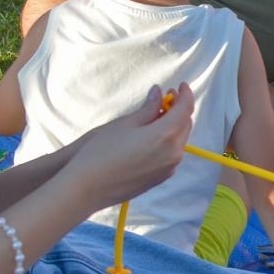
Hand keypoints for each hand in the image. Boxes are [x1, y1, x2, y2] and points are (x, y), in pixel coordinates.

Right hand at [63, 84, 194, 209]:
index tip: (180, 85)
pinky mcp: (160, 178)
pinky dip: (168, 141)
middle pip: (185, 125)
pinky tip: (153, 135)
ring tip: (158, 115)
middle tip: (167, 98)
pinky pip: (172, 154)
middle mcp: (173, 154)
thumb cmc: (101, 152)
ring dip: (174, 126)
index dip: (185, 94)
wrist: (87, 188)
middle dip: (180, 110)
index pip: (185, 109)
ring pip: (180, 141)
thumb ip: (148, 108)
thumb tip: (159, 93)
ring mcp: (168, 168)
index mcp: (166, 136)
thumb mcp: (125, 124)